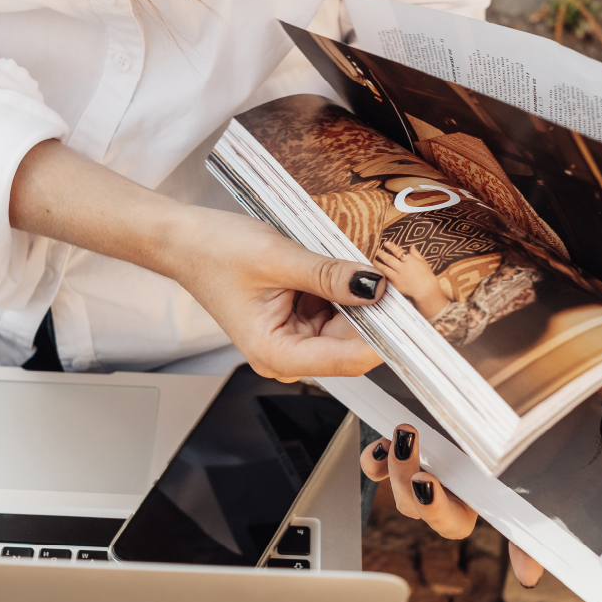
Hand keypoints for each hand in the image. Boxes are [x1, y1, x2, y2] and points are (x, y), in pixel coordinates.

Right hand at [166, 207, 387, 381]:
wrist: (185, 242)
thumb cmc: (214, 253)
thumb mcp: (278, 258)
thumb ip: (330, 275)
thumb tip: (376, 285)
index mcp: (277, 353)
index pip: (350, 359)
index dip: (388, 337)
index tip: (417, 314)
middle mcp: (287, 356)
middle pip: (354, 345)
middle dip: (377, 312)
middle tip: (399, 276)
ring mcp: (294, 340)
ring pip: (350, 327)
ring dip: (361, 298)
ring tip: (351, 262)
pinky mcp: (298, 322)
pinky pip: (337, 312)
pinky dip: (345, 291)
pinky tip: (339, 269)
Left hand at [361, 422, 544, 587]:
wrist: (484, 420)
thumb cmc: (503, 462)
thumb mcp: (520, 499)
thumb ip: (524, 541)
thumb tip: (529, 579)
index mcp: (463, 513)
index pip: (448, 522)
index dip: (434, 508)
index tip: (427, 482)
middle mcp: (436, 499)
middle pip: (414, 502)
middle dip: (407, 476)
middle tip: (409, 446)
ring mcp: (413, 479)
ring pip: (396, 485)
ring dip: (394, 464)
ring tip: (401, 436)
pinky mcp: (395, 460)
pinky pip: (375, 469)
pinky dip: (373, 459)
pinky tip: (381, 444)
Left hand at [372, 243, 448, 318]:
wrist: (426, 291)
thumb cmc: (427, 277)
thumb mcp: (423, 263)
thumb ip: (416, 254)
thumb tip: (412, 246)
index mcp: (410, 260)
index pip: (398, 251)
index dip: (391, 246)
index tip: (386, 243)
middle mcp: (402, 267)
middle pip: (388, 258)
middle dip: (381, 254)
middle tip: (377, 251)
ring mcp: (397, 276)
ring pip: (384, 268)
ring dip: (377, 263)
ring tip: (373, 260)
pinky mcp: (395, 285)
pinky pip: (386, 278)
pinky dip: (380, 274)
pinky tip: (377, 272)